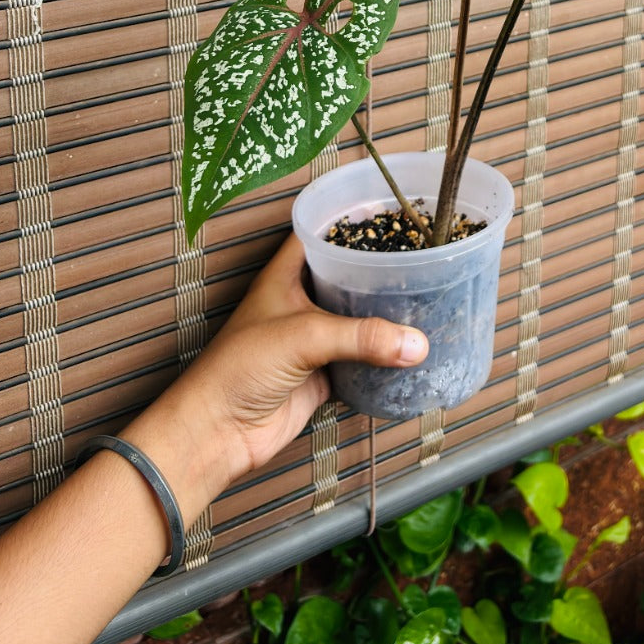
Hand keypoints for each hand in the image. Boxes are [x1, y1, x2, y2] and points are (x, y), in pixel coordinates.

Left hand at [125, 234, 427, 523]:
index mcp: (287, 275)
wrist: (217, 432)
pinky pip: (361, 360)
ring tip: (425, 298)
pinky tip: (410, 350)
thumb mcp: (304, 337)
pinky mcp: (323, 375)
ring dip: (384, 316)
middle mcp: (301, 302)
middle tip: (419, 256)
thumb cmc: (236, 370)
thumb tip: (416, 343)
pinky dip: (383, 357)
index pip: (322, 234)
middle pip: (347, 277)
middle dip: (379, 270)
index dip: (350, 219)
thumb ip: (363, 336)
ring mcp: (313, 340)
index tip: (390, 210)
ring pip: (358, 319)